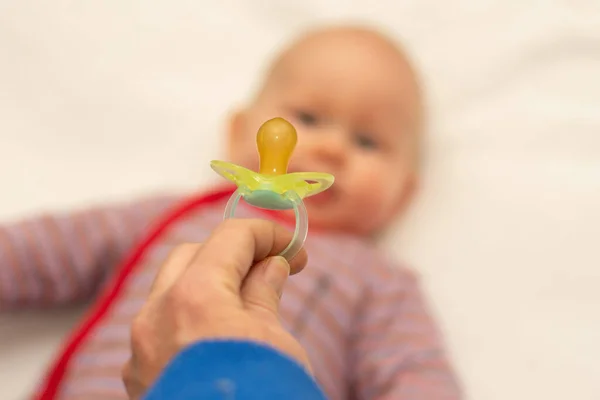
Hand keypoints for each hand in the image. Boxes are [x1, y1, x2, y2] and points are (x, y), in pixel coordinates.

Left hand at [122, 218, 310, 398]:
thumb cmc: (261, 394)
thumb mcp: (274, 341)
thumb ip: (265, 293)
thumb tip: (271, 266)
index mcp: (193, 297)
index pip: (230, 238)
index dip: (268, 234)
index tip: (294, 248)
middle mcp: (156, 316)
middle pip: (193, 255)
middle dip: (234, 254)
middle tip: (272, 268)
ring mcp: (141, 348)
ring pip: (172, 290)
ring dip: (211, 284)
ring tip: (250, 302)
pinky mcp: (140, 375)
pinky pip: (164, 327)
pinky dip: (192, 317)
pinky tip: (220, 337)